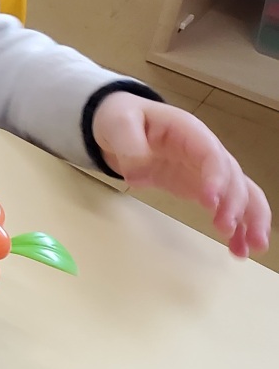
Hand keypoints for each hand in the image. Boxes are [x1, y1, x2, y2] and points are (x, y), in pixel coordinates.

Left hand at [93, 92, 271, 257]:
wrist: (121, 126)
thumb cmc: (122, 119)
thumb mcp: (118, 123)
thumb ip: (128, 143)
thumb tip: (137, 170)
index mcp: (189, 132)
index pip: (211, 154)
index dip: (216, 177)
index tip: (210, 201)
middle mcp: (207, 151)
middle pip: (232, 177)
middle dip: (235, 203)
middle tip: (225, 228)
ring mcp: (206, 171)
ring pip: (241, 193)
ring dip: (250, 219)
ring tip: (249, 248)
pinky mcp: (201, 188)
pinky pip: (226, 206)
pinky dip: (236, 227)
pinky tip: (238, 249)